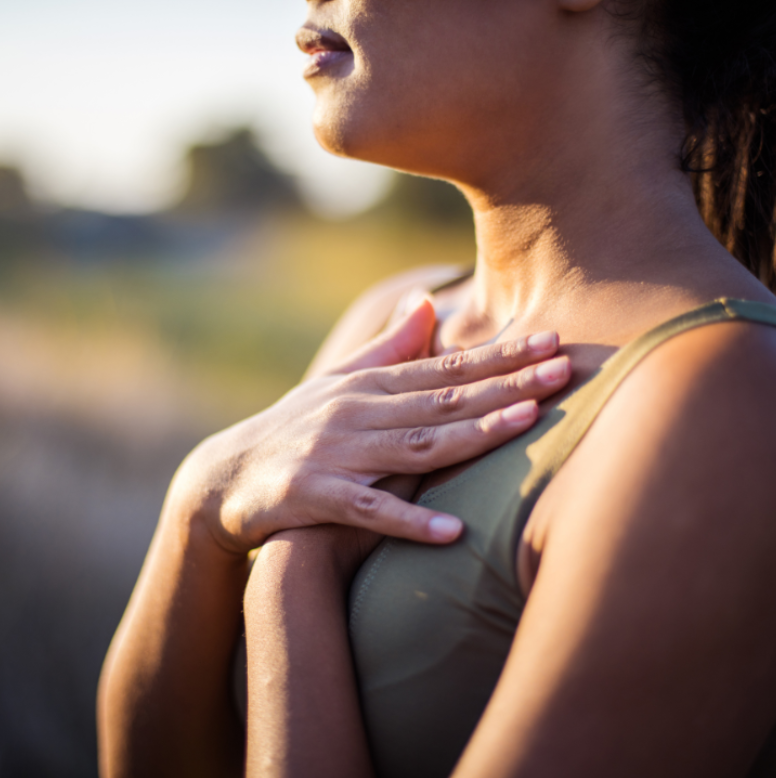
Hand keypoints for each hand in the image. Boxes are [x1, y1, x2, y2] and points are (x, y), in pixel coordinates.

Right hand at [168, 298, 570, 554]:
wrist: (226, 476)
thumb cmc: (295, 426)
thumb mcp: (340, 382)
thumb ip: (388, 347)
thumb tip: (426, 303)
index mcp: (370, 386)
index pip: (446, 369)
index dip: (501, 356)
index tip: (552, 342)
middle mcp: (358, 412)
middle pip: (442, 399)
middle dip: (507, 385)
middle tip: (564, 370)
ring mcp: (335, 453)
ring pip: (415, 444)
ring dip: (471, 435)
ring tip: (526, 424)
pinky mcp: (312, 496)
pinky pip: (367, 510)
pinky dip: (408, 521)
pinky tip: (452, 532)